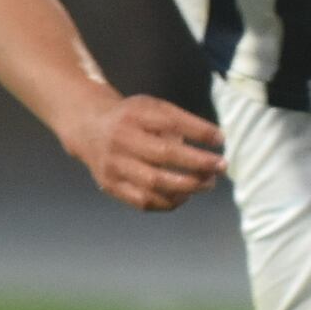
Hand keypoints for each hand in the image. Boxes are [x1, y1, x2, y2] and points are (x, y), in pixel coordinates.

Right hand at [66, 92, 224, 212]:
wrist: (89, 128)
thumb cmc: (132, 119)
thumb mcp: (152, 108)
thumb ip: (180, 121)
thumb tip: (215, 140)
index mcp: (134, 115)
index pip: (171, 122)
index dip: (198, 131)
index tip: (221, 139)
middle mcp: (121, 140)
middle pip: (163, 155)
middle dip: (198, 163)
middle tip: (221, 167)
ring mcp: (114, 165)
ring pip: (154, 183)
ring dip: (188, 186)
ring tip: (208, 183)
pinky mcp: (111, 185)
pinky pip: (144, 201)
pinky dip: (169, 202)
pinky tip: (185, 195)